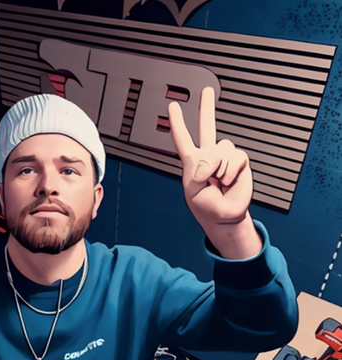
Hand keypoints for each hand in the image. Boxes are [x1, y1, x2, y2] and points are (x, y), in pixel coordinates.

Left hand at [168, 87, 261, 258]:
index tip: (173, 106)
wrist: (224, 216)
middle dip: (207, 107)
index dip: (177, 123)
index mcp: (192, 162)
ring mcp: (224, 157)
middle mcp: (209, 155)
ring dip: (219, 167)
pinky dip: (231, 170)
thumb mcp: (194, 191)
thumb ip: (198, 173)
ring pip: (222, 147)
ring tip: (217, 181)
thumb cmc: (206, 205)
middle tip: (207, 90)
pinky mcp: (239, 161)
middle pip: (207, 126)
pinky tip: (228, 180)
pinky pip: (236, 157)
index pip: (182, 139)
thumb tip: (211, 159)